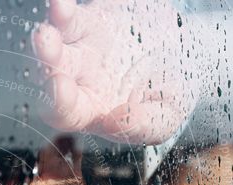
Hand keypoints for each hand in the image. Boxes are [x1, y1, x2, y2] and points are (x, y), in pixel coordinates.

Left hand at [32, 0, 197, 143]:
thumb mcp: (164, 117)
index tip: (60, 86)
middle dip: (47, 60)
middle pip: (52, 73)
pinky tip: (59, 2)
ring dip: (53, 32)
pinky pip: (71, 16)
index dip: (59, 101)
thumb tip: (115, 120)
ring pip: (58, 41)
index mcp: (91, 111)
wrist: (187, 54)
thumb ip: (140, 125)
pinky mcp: (90, 22)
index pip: (65, 112)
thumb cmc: (170, 95)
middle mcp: (78, 81)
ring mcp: (82, 49)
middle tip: (45, 42)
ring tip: (53, 19)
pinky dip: (64, 9)